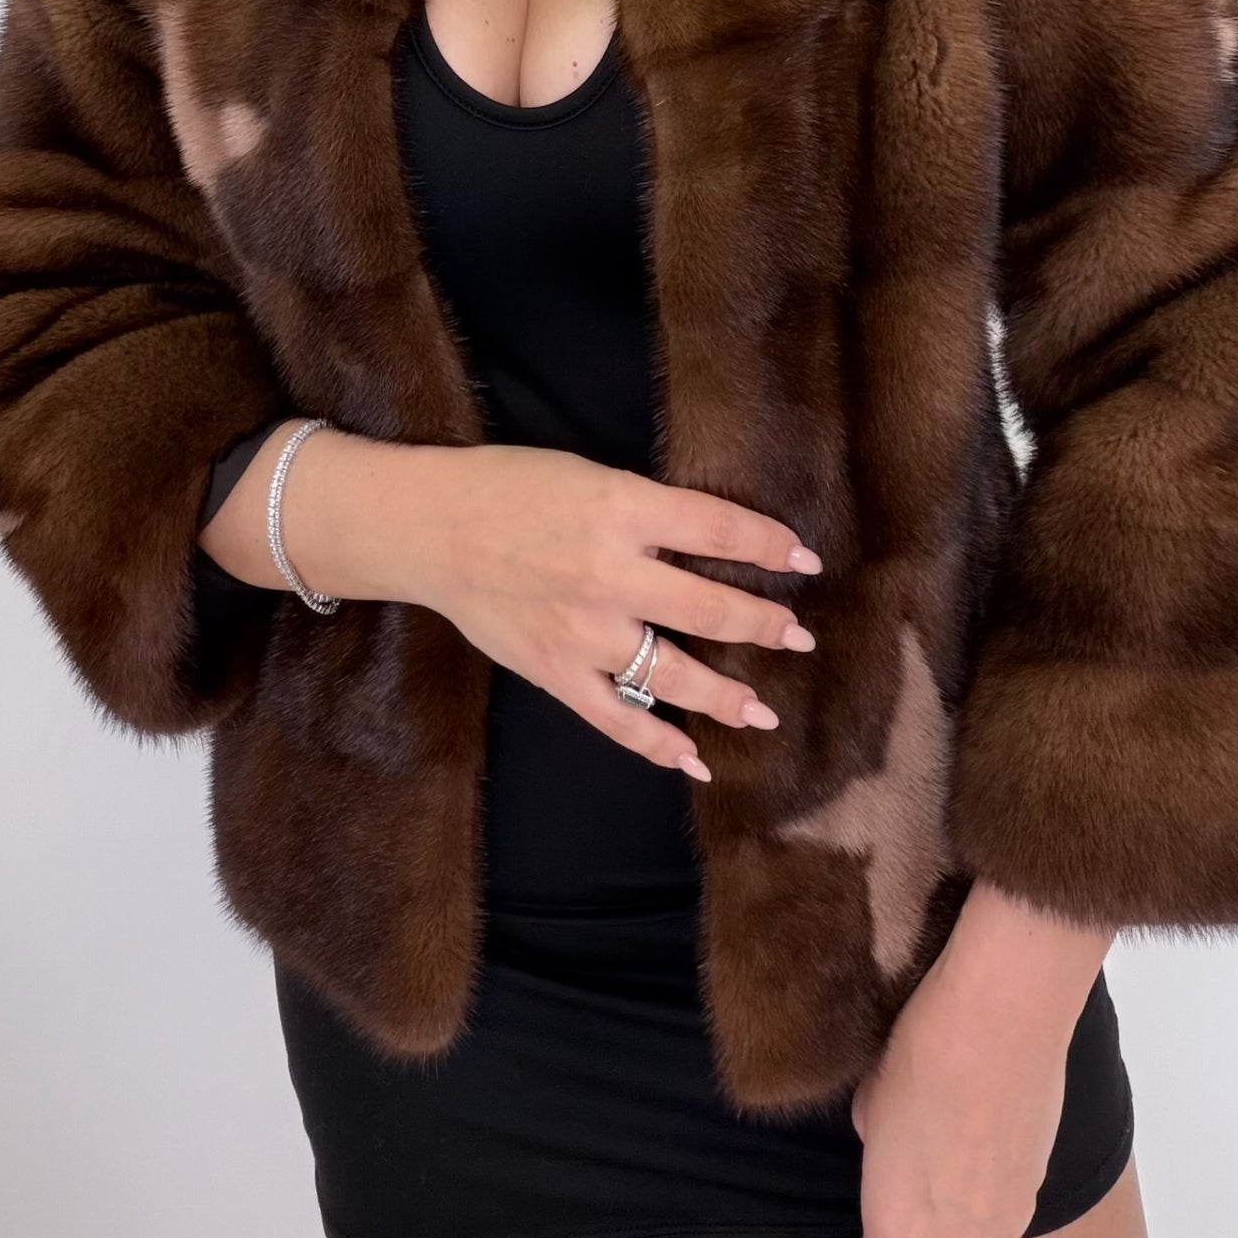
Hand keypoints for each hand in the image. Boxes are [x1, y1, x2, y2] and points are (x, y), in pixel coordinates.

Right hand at [207, 426, 819, 781]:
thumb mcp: (591, 475)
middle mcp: (609, 573)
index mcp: (622, 509)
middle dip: (764, 623)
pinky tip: (696, 761)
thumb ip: (648, 511)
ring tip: (765, 709)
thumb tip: (713, 542)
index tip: (805, 559)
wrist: (431, 528)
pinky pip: (617, 719)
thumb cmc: (512, 488)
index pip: (718, 529)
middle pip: (709, 606)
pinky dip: (658, 745)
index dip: (770, 545)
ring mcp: (583, 631)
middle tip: (801, 635)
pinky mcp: (556, 672)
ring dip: (727, 695)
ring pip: (673, 675)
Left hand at [850, 885, 1113, 1237]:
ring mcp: (1004, 1229)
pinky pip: (1007, 1230)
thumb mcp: (871, 1119)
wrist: (999, 1019)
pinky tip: (983, 1160)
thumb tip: (897, 1164)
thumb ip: (881, 1168)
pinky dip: (994, 1216)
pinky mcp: (1036, 1194)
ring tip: (955, 1213)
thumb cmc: (918, 1060)